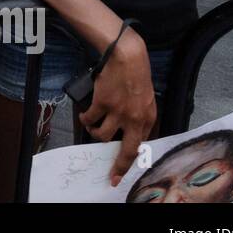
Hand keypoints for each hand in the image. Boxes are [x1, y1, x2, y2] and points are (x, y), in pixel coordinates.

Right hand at [79, 31, 155, 184]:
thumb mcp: (146, 100)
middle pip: (125, 150)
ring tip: (92, 126)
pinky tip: (85, 115)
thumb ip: (140, 117)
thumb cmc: (137, 75)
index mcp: (147, 118)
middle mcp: (134, 119)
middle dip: (118, 166)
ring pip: (102, 135)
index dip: (130, 161)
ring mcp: (117, 112)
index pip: (139, 146)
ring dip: (95, 132)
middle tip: (112, 175)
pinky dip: (85, 119)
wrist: (127, 57)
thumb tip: (130, 133)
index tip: (121, 172)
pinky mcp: (102, 104)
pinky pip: (90, 119)